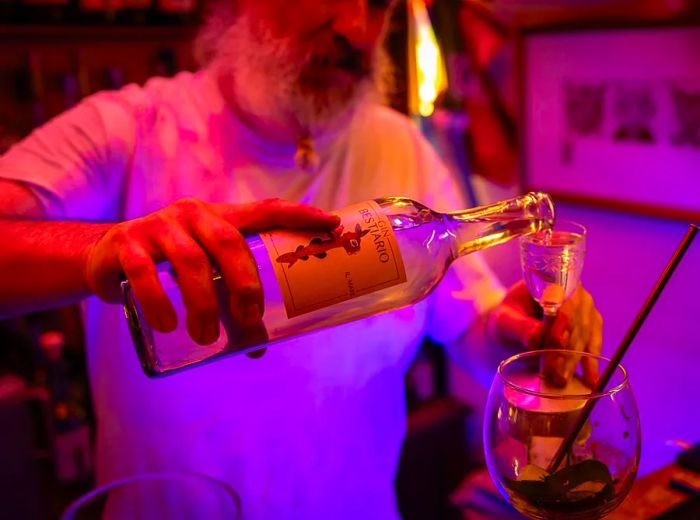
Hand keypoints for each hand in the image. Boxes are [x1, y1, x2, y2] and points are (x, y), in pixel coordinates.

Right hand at [83, 197, 339, 344]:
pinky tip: (167, 324)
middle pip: (229, 242)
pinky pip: (145, 272)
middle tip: (248, 319)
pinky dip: (159, 300)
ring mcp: (158, 226)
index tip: (332, 224)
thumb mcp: (203, 276)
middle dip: (245, 283)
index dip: (298, 215)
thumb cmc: (168, 267)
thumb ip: (227, 301)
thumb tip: (259, 346)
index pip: (265, 210)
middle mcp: (192, 215)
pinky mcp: (127, 244)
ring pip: (190, 261)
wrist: (105, 258)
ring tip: (205, 337)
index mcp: (219, 217)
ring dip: (202, 304)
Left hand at [489, 280, 602, 386]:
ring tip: (561, 380)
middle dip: (565, 348)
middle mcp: (575, 294)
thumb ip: (520, 327)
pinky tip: (589, 381)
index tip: (556, 342)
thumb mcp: (504, 322)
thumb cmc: (506, 322)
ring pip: (586, 336)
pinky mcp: (591, 331)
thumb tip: (538, 337)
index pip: (563, 299)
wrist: (510, 333)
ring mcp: (586, 312)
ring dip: (574, 360)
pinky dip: (590, 365)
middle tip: (553, 372)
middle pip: (576, 320)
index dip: (562, 319)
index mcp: (552, 281)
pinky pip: (594, 347)